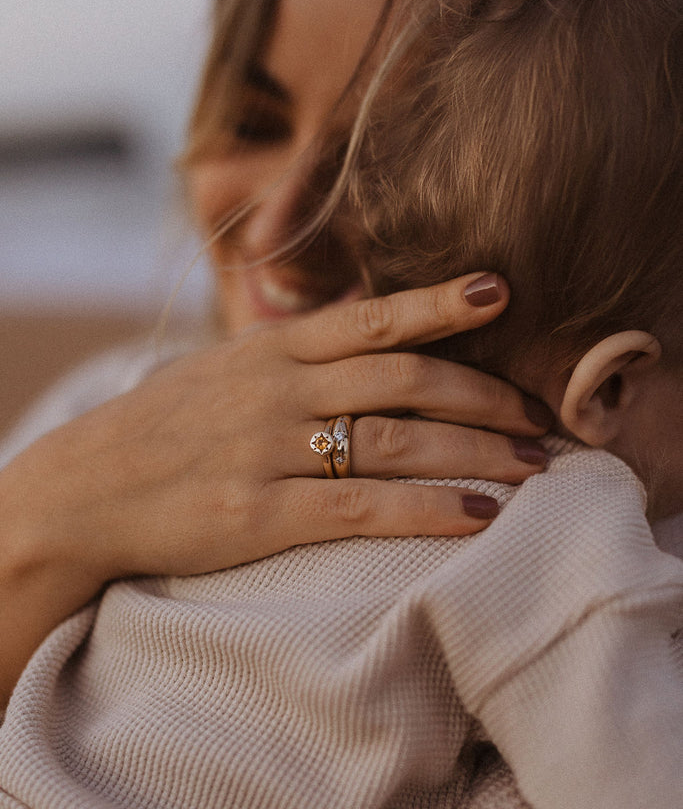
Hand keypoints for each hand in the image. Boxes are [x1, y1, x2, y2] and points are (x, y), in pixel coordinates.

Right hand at [0, 272, 549, 698]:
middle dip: (484, 395)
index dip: (440, 305)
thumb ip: (289, 358)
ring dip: (475, 452)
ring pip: (394, 441)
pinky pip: (359, 509)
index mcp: (270, 350)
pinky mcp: (258, 514)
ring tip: (533, 467)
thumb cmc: (157, 430)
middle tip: (540, 418)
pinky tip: (476, 516)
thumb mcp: (220, 372)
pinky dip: (425, 509)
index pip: (371, 319)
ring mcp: (268, 450)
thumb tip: (355, 344)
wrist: (81, 490)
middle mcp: (278, 390)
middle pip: (404, 380)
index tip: (500, 292)